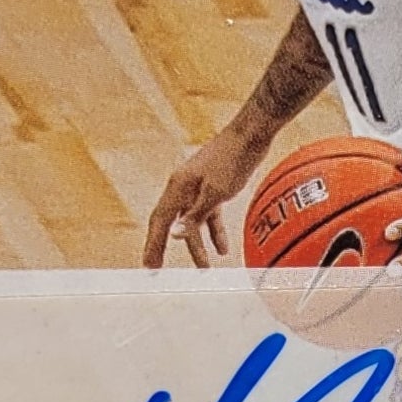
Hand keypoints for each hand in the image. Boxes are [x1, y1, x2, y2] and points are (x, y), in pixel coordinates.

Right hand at [143, 125, 267, 268]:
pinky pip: (208, 214)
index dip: (153, 244)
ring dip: (196, 244)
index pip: (160, 221)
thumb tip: (175, 235)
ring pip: (192, 221)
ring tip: (202, 267)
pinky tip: (222, 248)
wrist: (252, 133)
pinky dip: (214, 231)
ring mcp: (197, 186)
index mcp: (178, 187)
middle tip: (157, 267)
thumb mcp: (215, 193)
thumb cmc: (232, 159)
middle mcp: (183, 186)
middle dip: (164, 246)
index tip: (149, 265)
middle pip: (170, 222)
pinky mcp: (212, 186)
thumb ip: (195, 215)